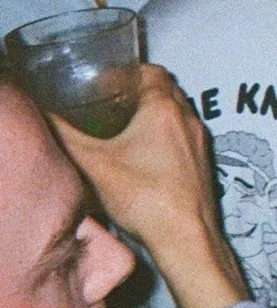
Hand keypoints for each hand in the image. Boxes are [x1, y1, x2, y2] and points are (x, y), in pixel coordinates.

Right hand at [52, 64, 248, 307]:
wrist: (187, 236)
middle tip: (108, 101)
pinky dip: (164, 136)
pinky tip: (144, 156)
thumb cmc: (144, 196)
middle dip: (137, 91)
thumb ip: (64, 136)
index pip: (152, 71)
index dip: (128, 71)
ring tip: (121, 127)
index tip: (105, 80)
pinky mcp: (203, 164)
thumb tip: (42, 116)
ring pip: (176, 114)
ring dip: (153, 114)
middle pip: (165, 91)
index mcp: (164, 108)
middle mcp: (188, 119)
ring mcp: (200, 142)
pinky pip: (183, 137)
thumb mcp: (93, 163)